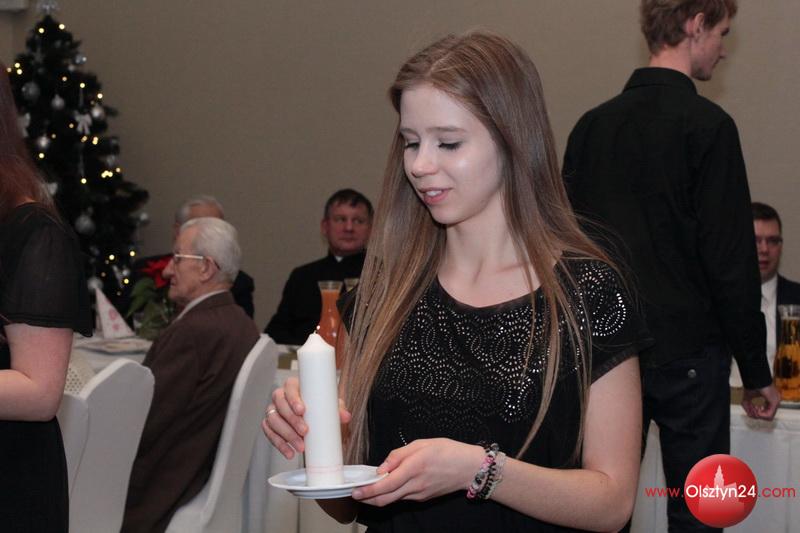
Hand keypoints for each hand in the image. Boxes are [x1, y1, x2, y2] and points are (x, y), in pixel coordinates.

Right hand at [261, 376, 351, 458]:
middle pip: (280, 405)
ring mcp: (273, 411)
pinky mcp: (269, 425)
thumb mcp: (329, 405)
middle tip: (304, 432)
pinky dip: (279, 444)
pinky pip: (269, 433)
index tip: (302, 410)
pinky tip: (290, 453)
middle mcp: (280, 397)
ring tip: (300, 447)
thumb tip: (346, 416)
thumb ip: (337, 409)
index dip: (293, 399)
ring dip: (286, 435)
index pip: (289, 388)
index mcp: (294, 387)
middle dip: (292, 420)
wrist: (313, 418)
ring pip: (273, 420)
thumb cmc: (319, 406)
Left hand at [351, 438, 484, 506]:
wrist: (469, 468)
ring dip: (378, 496)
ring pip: (392, 500)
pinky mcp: (422, 498)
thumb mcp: (421, 443)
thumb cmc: (447, 451)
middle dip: (367, 499)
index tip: (354, 491)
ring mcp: (419, 494)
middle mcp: (415, 485)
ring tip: (367, 487)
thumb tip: (381, 468)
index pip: (385, 485)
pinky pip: (402, 497)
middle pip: (385, 499)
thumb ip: (398, 455)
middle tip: (354, 493)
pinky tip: (387, 485)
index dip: (367, 491)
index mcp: (414, 467)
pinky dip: (391, 493)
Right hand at [741, 383, 779, 419]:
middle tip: (752, 409)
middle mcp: (774, 403)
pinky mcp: (775, 403)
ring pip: (768, 418)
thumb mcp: (747, 398)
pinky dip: (761, 414)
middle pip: (767, 417)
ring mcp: (776, 403)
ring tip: (753, 409)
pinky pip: (768, 415)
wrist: (755, 378)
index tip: (752, 407)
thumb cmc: (752, 384)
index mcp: (770, 401)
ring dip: (758, 415)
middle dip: (757, 415)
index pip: (766, 413)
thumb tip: (750, 415)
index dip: (757, 413)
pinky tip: (756, 410)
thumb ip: (748, 407)